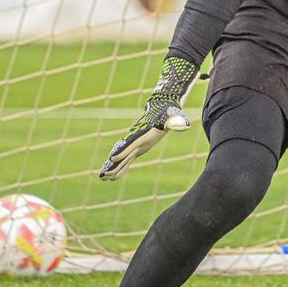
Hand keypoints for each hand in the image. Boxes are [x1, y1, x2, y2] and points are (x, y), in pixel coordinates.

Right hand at [99, 56, 198, 180]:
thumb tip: (185, 126)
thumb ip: (177, 122)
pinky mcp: (138, 147)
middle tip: (103, 174)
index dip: (123, 151)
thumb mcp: (174, 117)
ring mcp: (136, 144)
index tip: (112, 159)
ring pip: (123, 158)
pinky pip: (127, 159)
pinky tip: (113, 177)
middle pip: (123, 153)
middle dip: (113, 164)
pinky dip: (120, 167)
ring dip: (113, 168)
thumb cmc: (169, 114)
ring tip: (103, 178)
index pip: (132, 143)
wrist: (162, 108)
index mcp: (144, 133)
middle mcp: (136, 139)